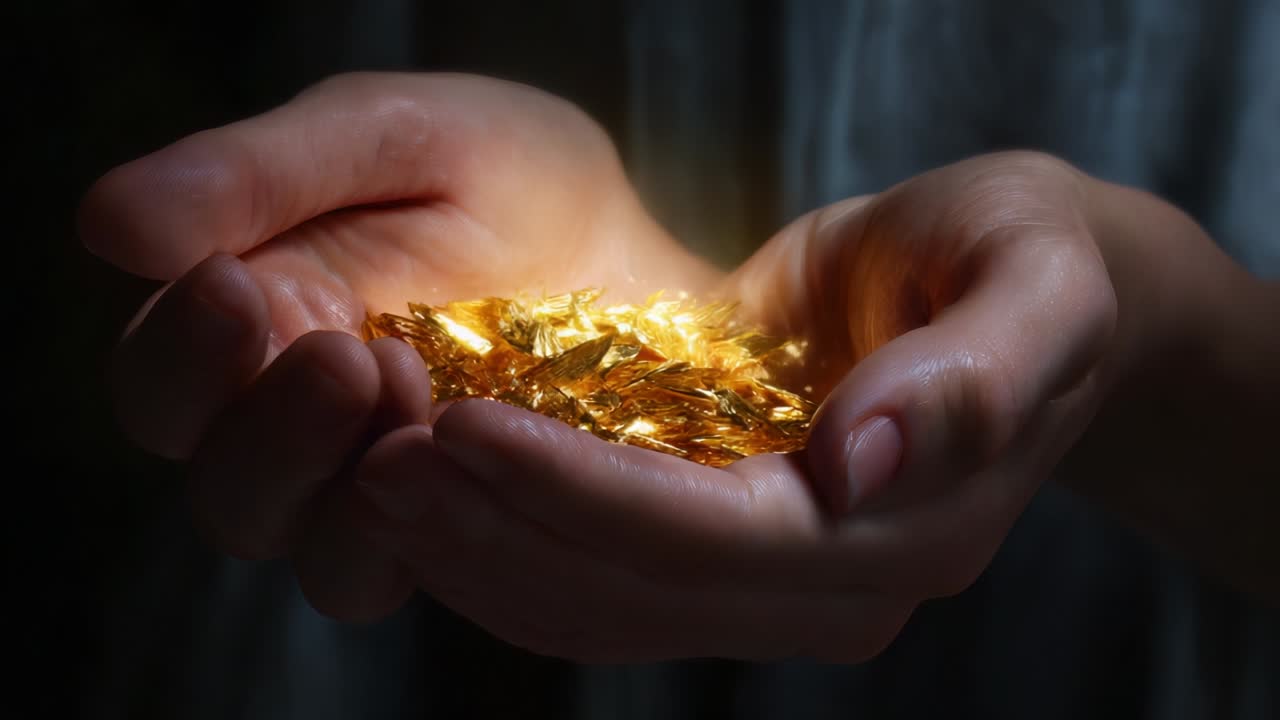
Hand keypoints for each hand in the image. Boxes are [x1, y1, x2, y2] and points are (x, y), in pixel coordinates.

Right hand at [80, 72, 716, 619]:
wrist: (634, 257)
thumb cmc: (508, 183)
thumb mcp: (398, 141)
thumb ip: (265, 176)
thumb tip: (111, 228)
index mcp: (254, 323)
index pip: (164, 377)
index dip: (184, 350)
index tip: (236, 282)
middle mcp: (289, 423)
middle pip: (223, 483)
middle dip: (270, 426)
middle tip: (347, 353)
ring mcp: (366, 485)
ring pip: (297, 541)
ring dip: (337, 481)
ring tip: (413, 388)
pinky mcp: (440, 527)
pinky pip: (387, 569)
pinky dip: (406, 528)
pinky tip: (462, 454)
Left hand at [352, 151, 1127, 660]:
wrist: (1012, 292)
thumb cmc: (1023, 263)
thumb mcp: (1037, 286)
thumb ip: (972, 380)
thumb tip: (861, 465)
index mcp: (908, 528)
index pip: (716, 539)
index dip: (578, 493)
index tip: (459, 425)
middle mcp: (838, 587)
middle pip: (639, 593)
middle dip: (501, 532)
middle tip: (379, 458)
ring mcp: (780, 587)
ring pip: (604, 611)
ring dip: (483, 557)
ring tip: (379, 477)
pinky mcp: (728, 559)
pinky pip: (602, 589)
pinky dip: (512, 552)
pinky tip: (440, 495)